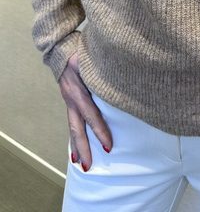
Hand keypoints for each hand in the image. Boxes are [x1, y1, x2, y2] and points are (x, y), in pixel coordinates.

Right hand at [58, 51, 112, 170]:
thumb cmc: (80, 51)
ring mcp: (68, 101)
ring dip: (77, 146)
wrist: (60, 49)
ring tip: (80, 163)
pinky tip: (76, 149)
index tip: (109, 146)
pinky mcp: (70, 101)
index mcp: (77, 90)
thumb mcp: (89, 58)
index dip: (100, 130)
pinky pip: (72, 121)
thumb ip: (101, 69)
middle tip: (89, 166)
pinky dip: (74, 136)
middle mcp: (71, 98)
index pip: (91, 114)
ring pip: (72, 127)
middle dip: (84, 147)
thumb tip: (122, 78)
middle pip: (77, 128)